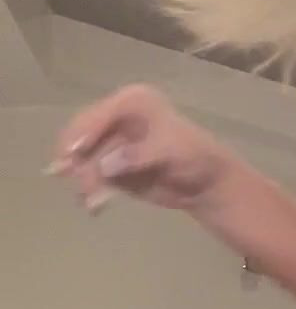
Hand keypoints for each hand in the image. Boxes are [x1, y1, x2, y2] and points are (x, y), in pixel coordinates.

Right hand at [46, 86, 231, 215]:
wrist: (207, 183)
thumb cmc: (197, 157)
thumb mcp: (172, 151)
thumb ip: (138, 156)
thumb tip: (106, 166)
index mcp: (133, 102)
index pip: (100, 113)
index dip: (85, 132)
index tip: (74, 152)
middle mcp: (116, 118)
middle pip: (83, 136)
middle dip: (78, 160)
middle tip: (80, 182)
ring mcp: (108, 142)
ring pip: (83, 160)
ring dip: (83, 180)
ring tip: (90, 200)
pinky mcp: (107, 167)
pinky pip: (91, 178)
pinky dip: (90, 191)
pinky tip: (94, 207)